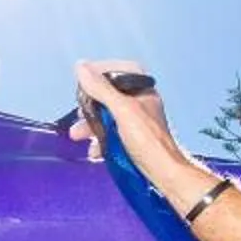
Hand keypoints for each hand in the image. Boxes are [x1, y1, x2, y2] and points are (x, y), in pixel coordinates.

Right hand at [69, 58, 182, 174]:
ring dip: (91, 125)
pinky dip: (100, 141)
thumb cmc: (148, 141)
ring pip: (108, 117)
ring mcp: (137, 123)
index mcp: (143, 90)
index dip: (101, 72)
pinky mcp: (133, 140)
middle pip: (110, 96)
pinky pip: (112, 135)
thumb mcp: (122, 111)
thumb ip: (101, 89)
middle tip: (79, 113)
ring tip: (77, 135)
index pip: (121, 70)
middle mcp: (140, 103)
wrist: (164, 173)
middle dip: (90, 105)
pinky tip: (94, 151)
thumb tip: (81, 67)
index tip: (84, 79)